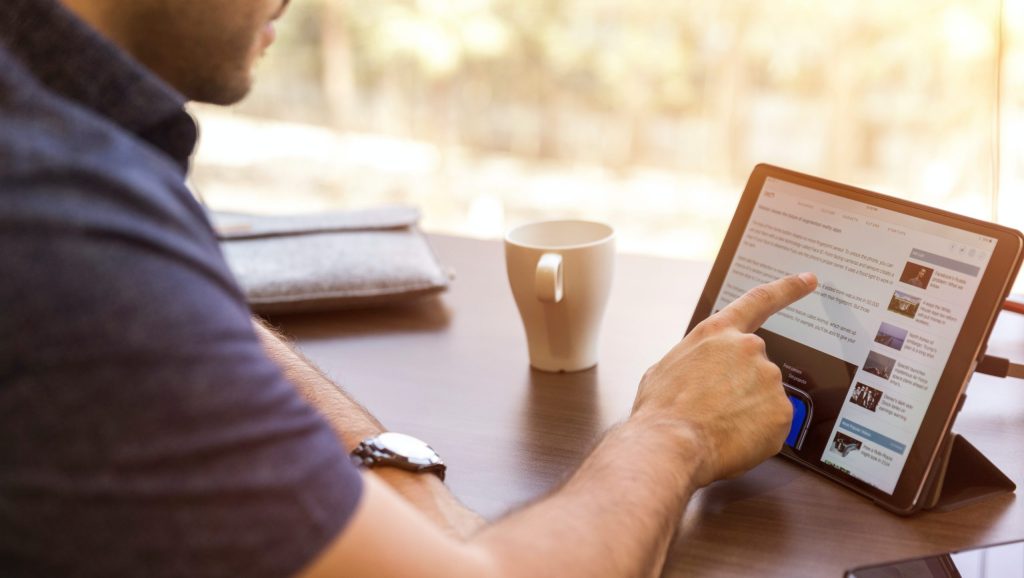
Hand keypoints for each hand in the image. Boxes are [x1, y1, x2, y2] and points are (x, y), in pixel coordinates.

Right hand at [631, 273, 816, 487]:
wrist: (671, 443)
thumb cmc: (662, 409)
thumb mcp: (666, 368)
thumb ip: (696, 361)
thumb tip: (701, 374)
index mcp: (718, 333)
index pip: (759, 301)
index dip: (788, 289)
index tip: (808, 280)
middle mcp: (749, 348)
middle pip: (756, 368)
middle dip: (740, 389)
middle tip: (714, 411)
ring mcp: (769, 379)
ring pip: (764, 398)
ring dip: (747, 412)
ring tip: (717, 426)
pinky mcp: (782, 411)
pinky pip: (773, 424)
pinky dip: (756, 434)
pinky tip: (732, 438)